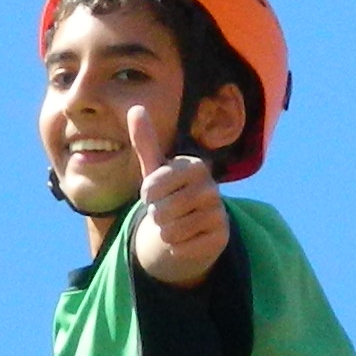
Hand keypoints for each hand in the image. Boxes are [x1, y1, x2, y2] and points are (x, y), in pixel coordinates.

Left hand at [129, 147, 231, 287]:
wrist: (190, 228)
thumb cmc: (169, 194)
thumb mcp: (155, 170)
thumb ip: (146, 141)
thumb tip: (136, 107)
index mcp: (196, 166)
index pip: (152, 186)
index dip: (146, 195)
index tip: (153, 194)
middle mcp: (212, 187)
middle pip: (161, 210)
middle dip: (156, 216)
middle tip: (167, 211)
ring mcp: (219, 213)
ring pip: (171, 230)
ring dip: (165, 232)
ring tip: (175, 224)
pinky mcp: (220, 237)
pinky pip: (182, 247)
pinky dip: (176, 246)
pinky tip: (185, 238)